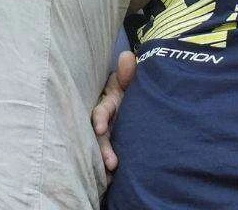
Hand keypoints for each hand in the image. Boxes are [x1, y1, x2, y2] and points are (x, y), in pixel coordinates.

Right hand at [92, 50, 135, 173]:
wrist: (138, 102)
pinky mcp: (114, 144)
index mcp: (108, 104)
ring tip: (111, 175)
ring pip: (102, 148)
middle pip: (99, 136)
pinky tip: (112, 181)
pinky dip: (108, 168)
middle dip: (103, 149)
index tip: (100, 129)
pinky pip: (108, 155)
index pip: (100, 111)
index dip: (100, 119)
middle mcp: (105, 120)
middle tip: (112, 164)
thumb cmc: (131, 89)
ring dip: (105, 160)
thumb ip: (130, 72)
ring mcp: (109, 133)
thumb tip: (127, 56)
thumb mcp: (130, 80)